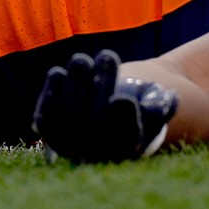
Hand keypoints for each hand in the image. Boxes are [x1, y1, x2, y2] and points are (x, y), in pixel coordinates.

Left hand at [32, 49, 177, 163]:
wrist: (114, 108)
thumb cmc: (142, 100)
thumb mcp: (158, 102)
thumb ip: (162, 104)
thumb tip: (157, 107)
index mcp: (128, 148)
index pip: (125, 137)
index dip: (122, 120)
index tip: (122, 98)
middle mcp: (98, 153)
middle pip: (96, 122)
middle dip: (101, 86)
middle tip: (108, 56)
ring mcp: (71, 144)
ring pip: (68, 118)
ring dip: (74, 86)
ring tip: (82, 60)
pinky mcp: (51, 133)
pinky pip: (46, 119)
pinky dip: (49, 96)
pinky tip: (58, 73)